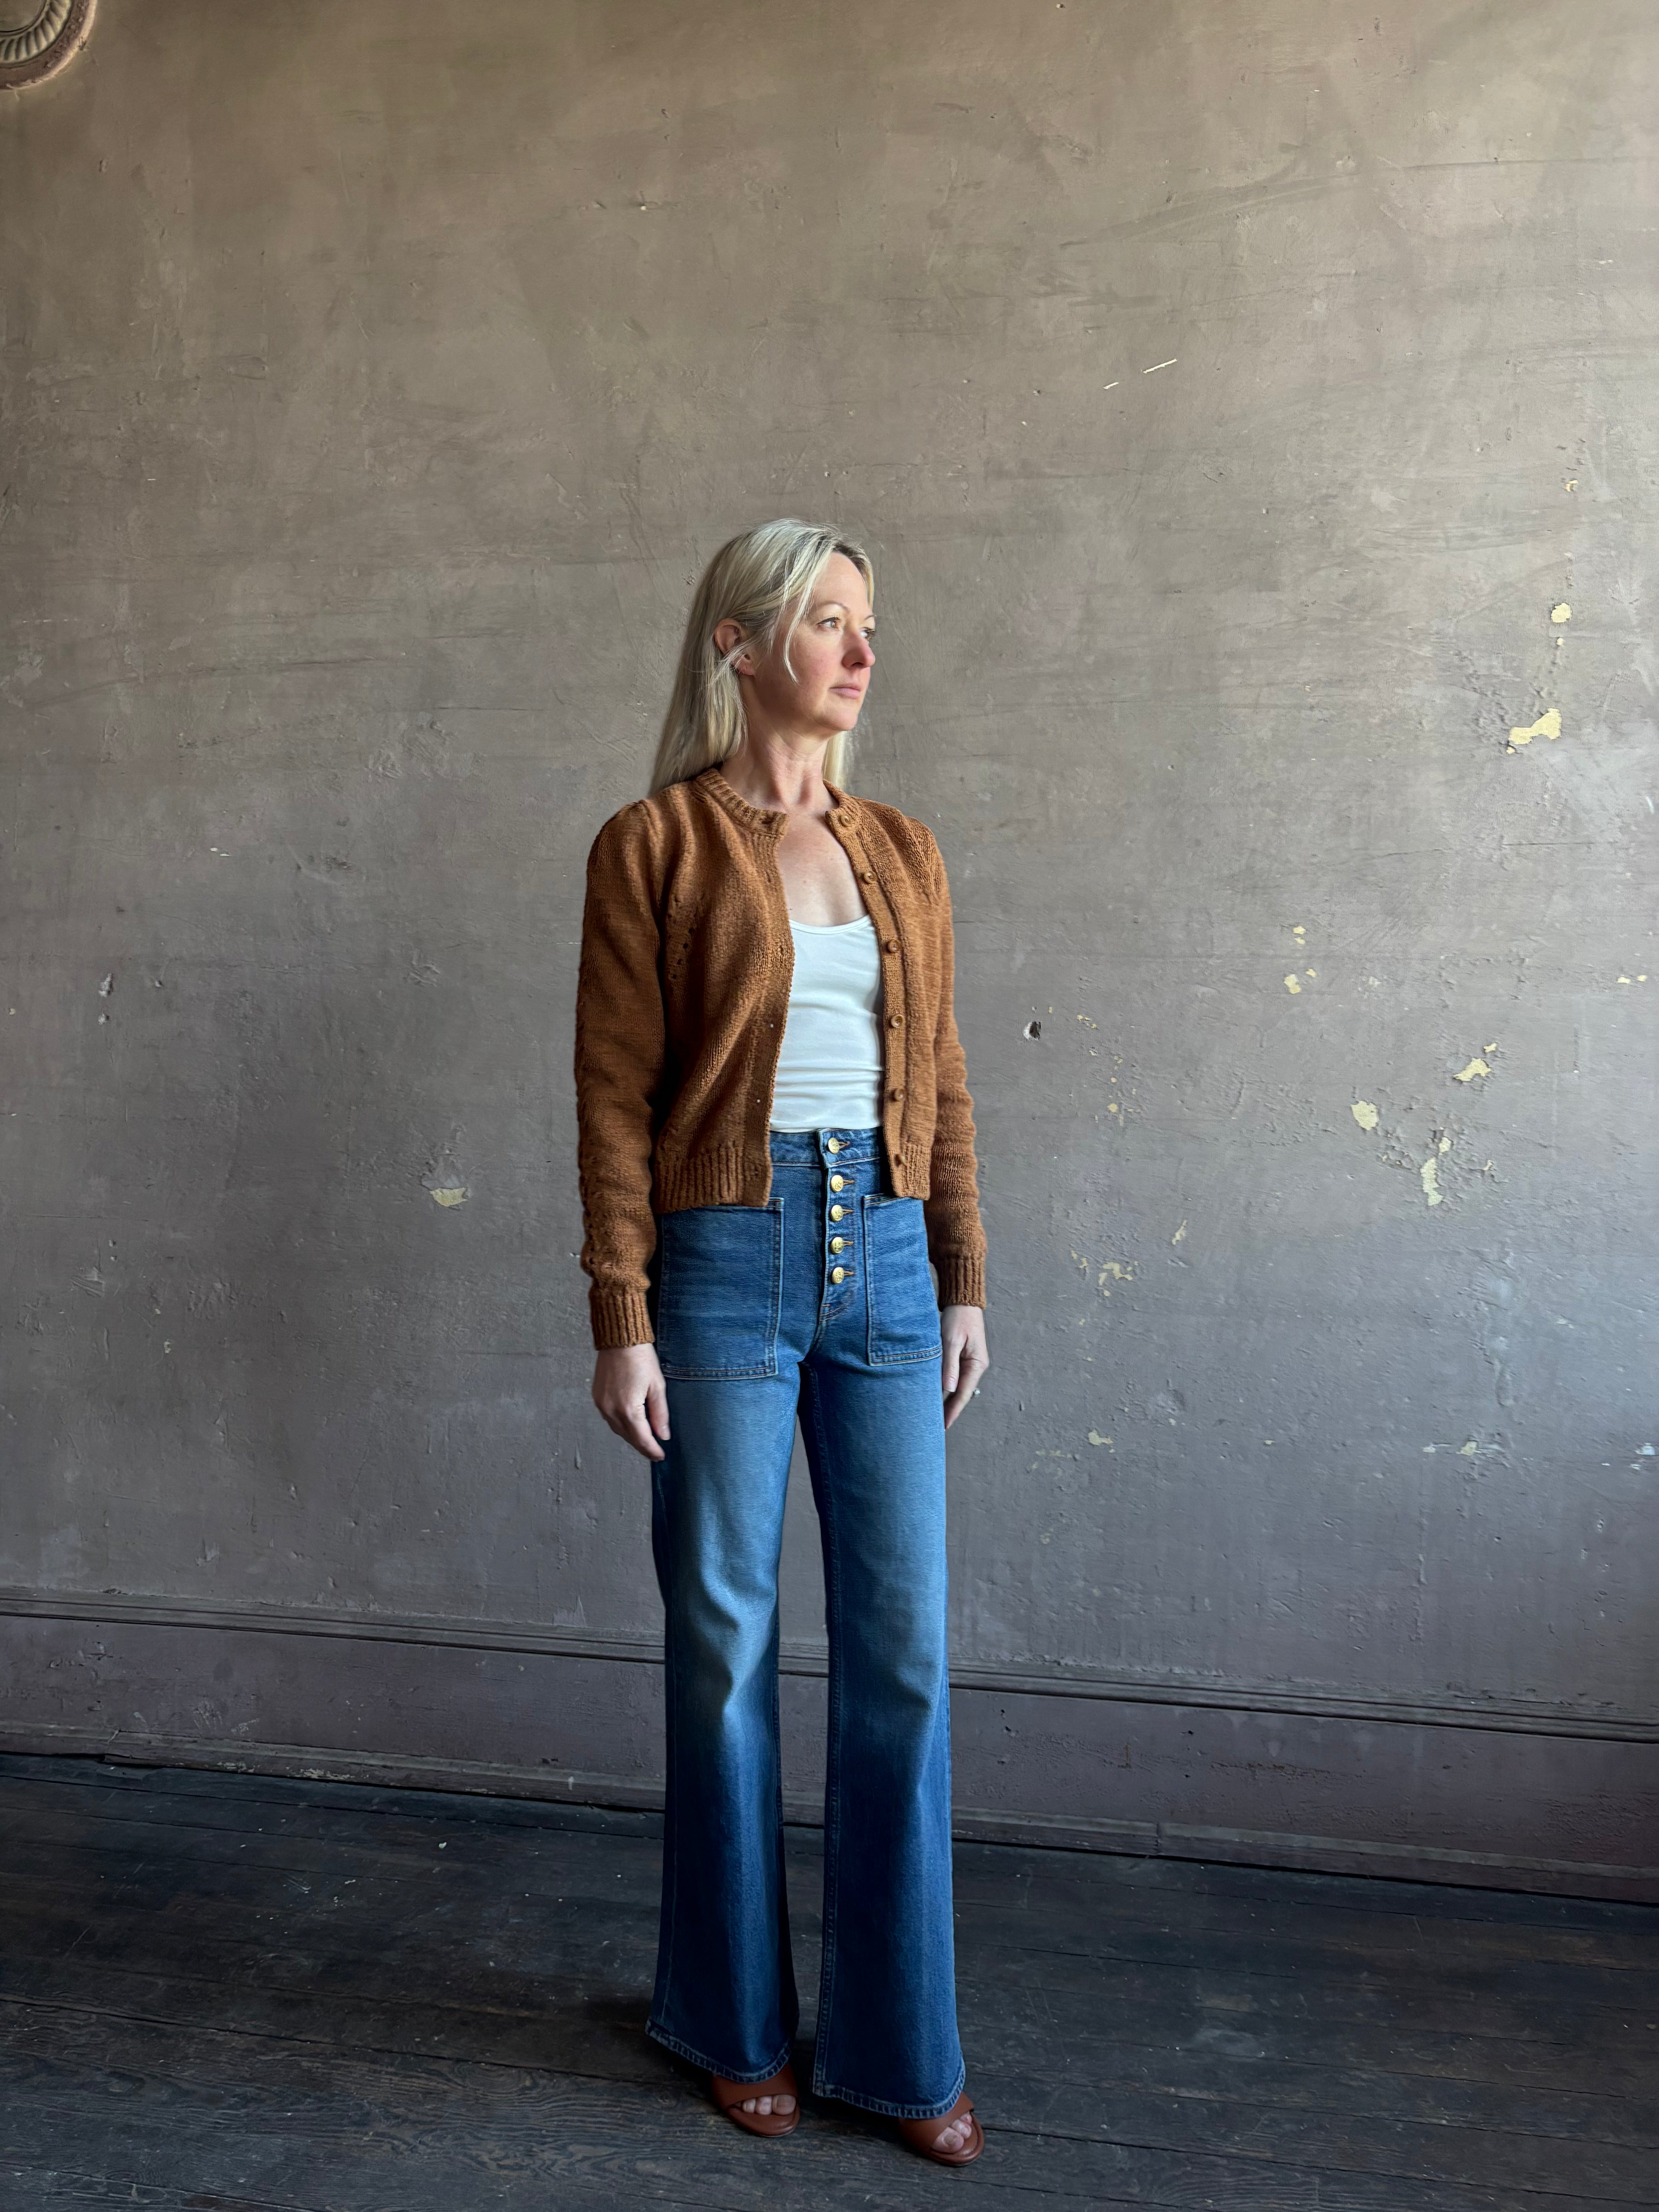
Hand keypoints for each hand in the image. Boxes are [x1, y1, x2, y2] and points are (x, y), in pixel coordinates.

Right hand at [592, 1343, 670, 1460]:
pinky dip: (620, 1424)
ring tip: (644, 1438)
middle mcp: (611, 1409)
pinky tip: (630, 1423)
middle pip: (628, 1436)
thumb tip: (663, 1435)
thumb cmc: (640, 1358)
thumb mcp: (657, 1386)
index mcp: (628, 1409)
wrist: (619, 1339)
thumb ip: (660, 1413)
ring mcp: (601, 1404)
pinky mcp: (597, 1397)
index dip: (652, 1450)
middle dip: (642, 1445)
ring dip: (631, 1436)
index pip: (641, 1439)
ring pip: (617, 1429)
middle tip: (654, 1451)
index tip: (660, 1456)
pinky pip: (609, 1418)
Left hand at [940, 1305, 988, 1430]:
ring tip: (934, 1416)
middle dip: (950, 1410)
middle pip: (961, 1393)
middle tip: (936, 1428)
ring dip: (947, 1400)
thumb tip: (948, 1389)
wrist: (963, 1300)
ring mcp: (970, 1362)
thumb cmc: (958, 1318)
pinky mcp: (962, 1357)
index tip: (944, 1426)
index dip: (953, 1411)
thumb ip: (949, 1365)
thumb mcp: (951, 1340)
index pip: (963, 1393)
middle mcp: (976, 1366)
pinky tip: (937, 1395)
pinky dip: (946, 1388)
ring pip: (957, 1387)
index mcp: (976, 1364)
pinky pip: (954, 1377)